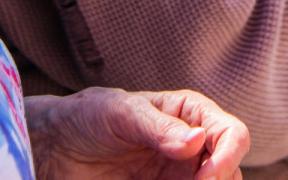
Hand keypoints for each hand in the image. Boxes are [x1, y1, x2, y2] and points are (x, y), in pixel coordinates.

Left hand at [24, 87, 249, 179]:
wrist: (55, 148)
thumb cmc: (88, 117)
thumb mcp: (121, 113)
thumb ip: (158, 127)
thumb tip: (197, 140)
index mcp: (191, 113)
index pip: (232, 135)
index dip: (226, 159)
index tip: (204, 179)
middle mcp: (194, 146)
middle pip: (230, 171)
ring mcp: (180, 174)